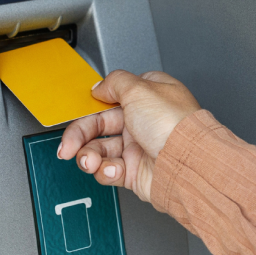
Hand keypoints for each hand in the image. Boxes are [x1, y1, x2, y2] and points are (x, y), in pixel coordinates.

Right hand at [57, 70, 200, 201]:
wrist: (187, 165)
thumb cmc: (173, 125)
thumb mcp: (139, 89)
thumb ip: (114, 82)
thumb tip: (99, 86)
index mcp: (146, 97)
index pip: (110, 98)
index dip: (91, 106)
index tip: (77, 113)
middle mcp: (142, 121)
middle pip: (99, 126)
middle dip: (79, 136)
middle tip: (68, 146)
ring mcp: (138, 147)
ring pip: (100, 150)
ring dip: (89, 156)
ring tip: (89, 160)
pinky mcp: (135, 171)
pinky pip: (109, 170)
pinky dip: (106, 171)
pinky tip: (113, 169)